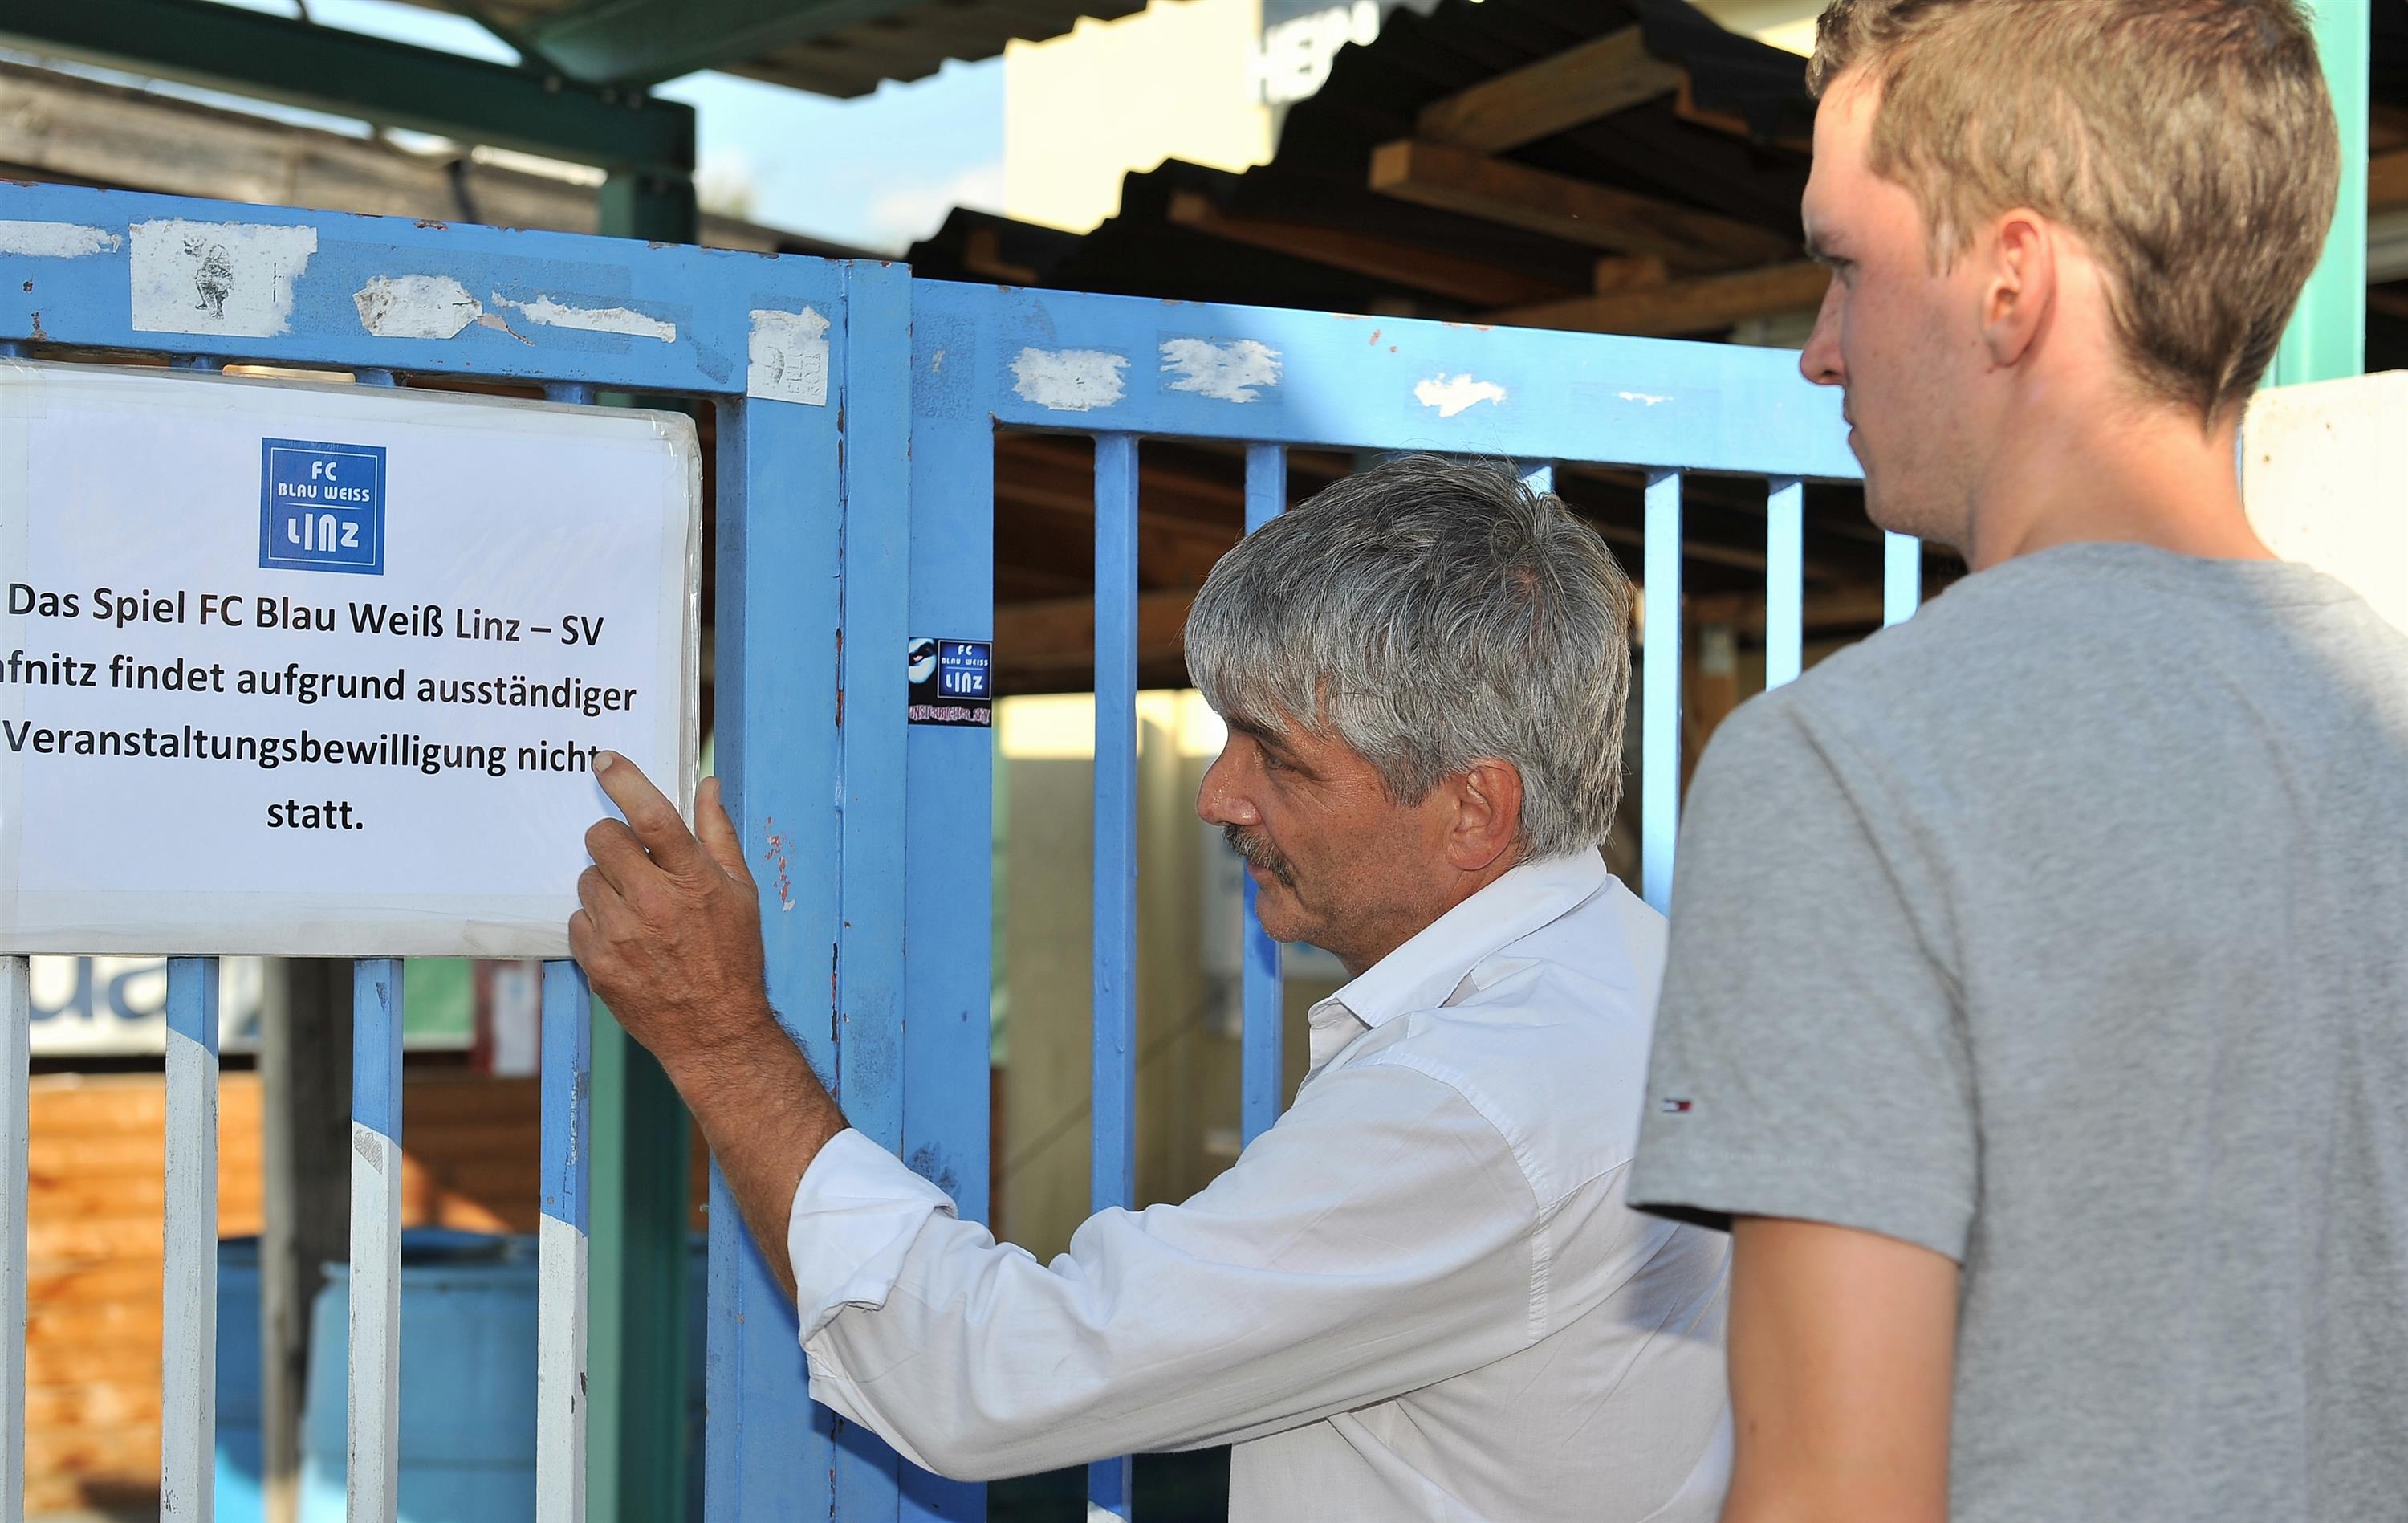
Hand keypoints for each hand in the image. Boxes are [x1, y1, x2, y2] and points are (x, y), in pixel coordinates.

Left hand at [570, 754, 775, 1079]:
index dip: (625, 780)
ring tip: (636, 911)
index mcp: (693, 879)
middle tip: (634, 862)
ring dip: (606, 885)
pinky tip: (625, 939)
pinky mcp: (597, 963)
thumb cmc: (733, 957)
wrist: (715, 1030)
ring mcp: (621, 935)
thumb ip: (718, 833)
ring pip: (586, 879)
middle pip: (603, 839)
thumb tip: (708, 784)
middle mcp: (654, 903)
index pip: (651, 816)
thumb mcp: (739, 891)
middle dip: (613, 841)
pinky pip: (577, 919)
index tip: (605, 761)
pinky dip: (596, 923)